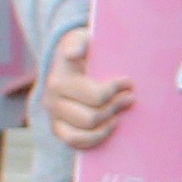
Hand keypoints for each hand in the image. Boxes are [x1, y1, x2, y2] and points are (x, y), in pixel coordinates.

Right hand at [41, 31, 133, 148]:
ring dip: (107, 126)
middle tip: (130, 98)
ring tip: (120, 114)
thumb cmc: (83, 48)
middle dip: (115, 108)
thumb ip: (78, 42)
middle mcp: (52, 100)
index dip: (116, 90)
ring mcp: (53, 116)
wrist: (68, 57)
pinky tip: (110, 126)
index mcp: (58, 79)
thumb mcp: (81, 37)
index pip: (95, 95)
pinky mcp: (58, 128)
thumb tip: (72, 54)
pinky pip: (75, 143)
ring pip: (84, 133)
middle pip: (92, 117)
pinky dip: (95, 139)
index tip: (128, 82)